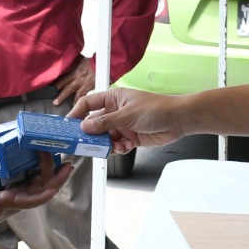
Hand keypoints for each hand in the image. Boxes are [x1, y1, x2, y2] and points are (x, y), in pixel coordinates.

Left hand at [0, 154, 74, 231]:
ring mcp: (18, 199)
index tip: (58, 154)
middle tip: (69, 161)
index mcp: (18, 186)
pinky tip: (53, 190)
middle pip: (46, 183)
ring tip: (67, 168)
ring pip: (44, 191)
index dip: (49, 166)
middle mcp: (21, 194)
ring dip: (57, 180)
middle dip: (59, 173)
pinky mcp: (11, 204)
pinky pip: (32, 202)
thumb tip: (0, 141)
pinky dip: (43, 196)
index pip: (39, 176)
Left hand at [53, 56, 95, 106]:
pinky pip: (81, 96)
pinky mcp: (87, 88)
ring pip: (71, 92)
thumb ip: (73, 60)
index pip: (62, 77)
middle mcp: (76, 78)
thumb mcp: (80, 59)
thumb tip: (67, 57)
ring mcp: (81, 84)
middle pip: (64, 85)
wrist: (101, 66)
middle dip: (57, 92)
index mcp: (73, 71)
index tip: (48, 86)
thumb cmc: (91, 62)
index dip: (54, 81)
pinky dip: (77, 101)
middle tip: (52, 100)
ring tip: (57, 103)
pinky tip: (74, 106)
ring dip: (63, 97)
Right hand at [70, 87, 189, 153]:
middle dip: (91, 135)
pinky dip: (118, 149)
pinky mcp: (130, 137)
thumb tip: (84, 127)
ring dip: (106, 144)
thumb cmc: (157, 108)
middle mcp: (115, 112)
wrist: (178, 120)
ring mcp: (122, 125)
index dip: (77, 114)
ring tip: (113, 146)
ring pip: (105, 138)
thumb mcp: (128, 114)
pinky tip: (125, 147)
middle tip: (86, 144)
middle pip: (94, 124)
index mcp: (113, 99)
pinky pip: (116, 146)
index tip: (69, 126)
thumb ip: (105, 122)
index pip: (88, 104)